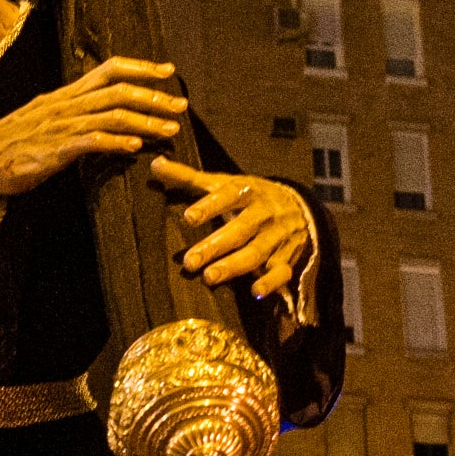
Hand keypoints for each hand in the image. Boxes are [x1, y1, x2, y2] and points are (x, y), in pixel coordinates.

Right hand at [0, 57, 187, 198]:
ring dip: (144, 122)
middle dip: (153, 97)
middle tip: (180, 106)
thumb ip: (76, 113)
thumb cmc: (14, 144)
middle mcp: (65, 104)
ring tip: (168, 130)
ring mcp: (59, 126)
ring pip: (110, 115)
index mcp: (66, 94)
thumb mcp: (46, 119)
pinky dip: (115, 143)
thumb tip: (107, 115)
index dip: (141, 68)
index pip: (108, 69)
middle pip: (118, 91)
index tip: (168, 72)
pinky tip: (135, 148)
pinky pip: (90, 142)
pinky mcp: (54, 150)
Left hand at [152, 159, 311, 301]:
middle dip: (215, 246)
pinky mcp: (286, 258)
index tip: (189, 217)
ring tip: (209, 277)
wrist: (299, 207)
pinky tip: (255, 291)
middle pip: (239, 230)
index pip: (228, 196)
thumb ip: (188, 178)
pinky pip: (281, 272)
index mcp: (247, 191)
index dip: (210, 206)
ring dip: (233, 266)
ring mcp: (276, 237)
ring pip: (255, 252)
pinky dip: (270, 282)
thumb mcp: (225, 182)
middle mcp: (263, 214)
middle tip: (190, 262)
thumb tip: (155, 164)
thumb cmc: (251, 196)